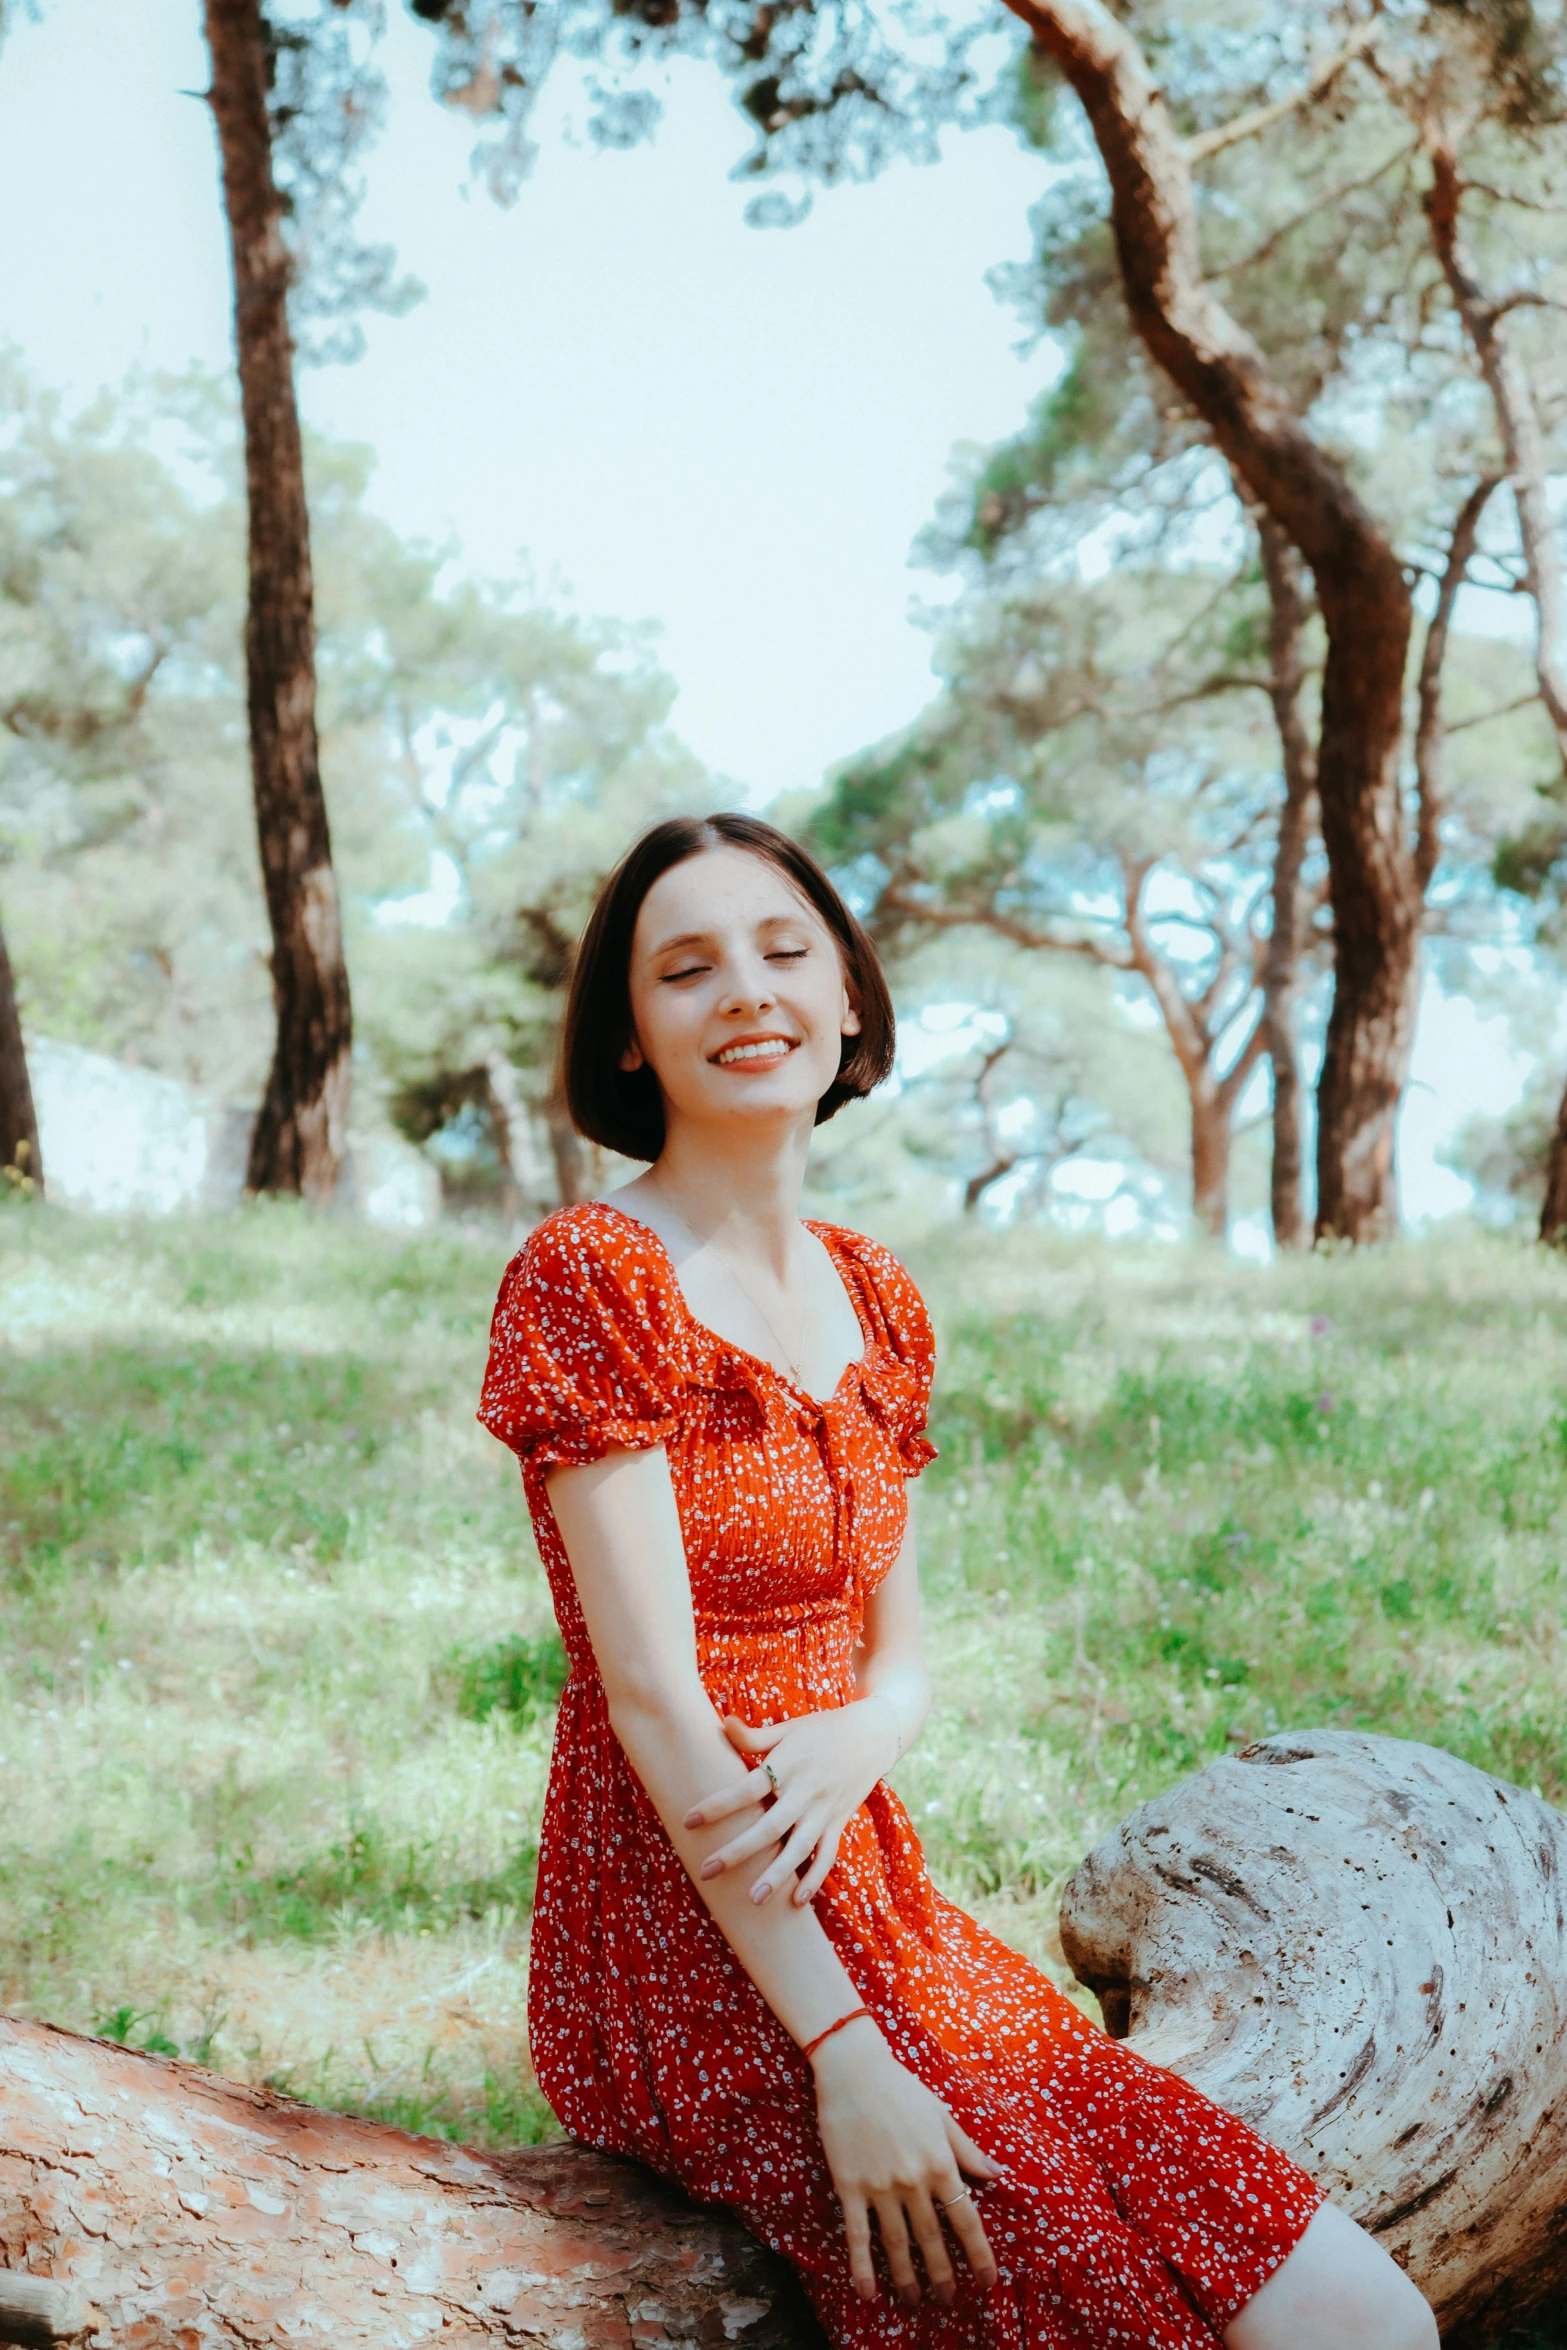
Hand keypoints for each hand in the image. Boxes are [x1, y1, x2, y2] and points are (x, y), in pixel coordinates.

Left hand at [685, 1703, 899, 1906]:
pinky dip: (814, 1878)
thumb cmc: (822, 1729)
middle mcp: (806, 1790)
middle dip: (738, 1851)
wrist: (871, 1734)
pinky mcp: (838, 1822)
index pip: (747, 1789)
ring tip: (753, 1899)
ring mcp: (824, 1810)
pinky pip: (826, 1855)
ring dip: (777, 1875)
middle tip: (708, 1871)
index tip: (689, 1821)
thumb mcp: (789, 1729)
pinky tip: (797, 1901)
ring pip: (799, 1848)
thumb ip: (754, 1736)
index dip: (719, 1805)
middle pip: (769, 1826)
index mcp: (788, 1764)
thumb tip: (722, 1724)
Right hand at [811, 2018, 1001, 2306]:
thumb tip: (998, 2175)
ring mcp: (881, 2185)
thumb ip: (968, 2150)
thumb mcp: (942, 2115)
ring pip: (897, 2243)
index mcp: (940, 2163)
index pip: (966, 2219)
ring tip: (914, 2302)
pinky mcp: (851, 2186)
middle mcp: (914, 2180)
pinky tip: (868, 2292)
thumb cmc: (902, 2088)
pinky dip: (863, 2267)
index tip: (987, 2283)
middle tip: (948, 2301)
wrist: (854, 2070)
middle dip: (942, 2275)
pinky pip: (858, 2235)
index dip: (978, 2255)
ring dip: (906, 2277)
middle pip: (932, 2239)